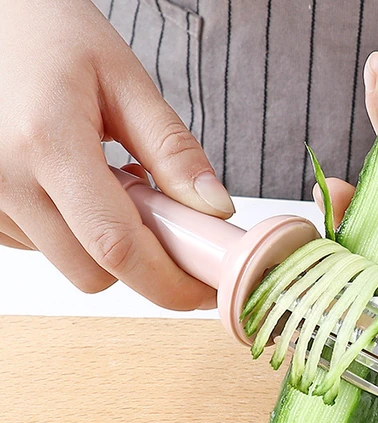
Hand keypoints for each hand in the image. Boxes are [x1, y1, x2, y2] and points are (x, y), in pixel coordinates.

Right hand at [0, 0, 233, 309]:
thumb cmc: (55, 36)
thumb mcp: (127, 82)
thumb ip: (174, 152)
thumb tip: (215, 211)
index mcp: (47, 142)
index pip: (117, 246)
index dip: (168, 282)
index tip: (202, 291)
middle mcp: (4, 179)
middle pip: (95, 272)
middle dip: (141, 262)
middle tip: (162, 218)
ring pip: (70, 264)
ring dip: (104, 243)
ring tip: (106, 182)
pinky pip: (42, 248)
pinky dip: (72, 232)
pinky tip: (74, 188)